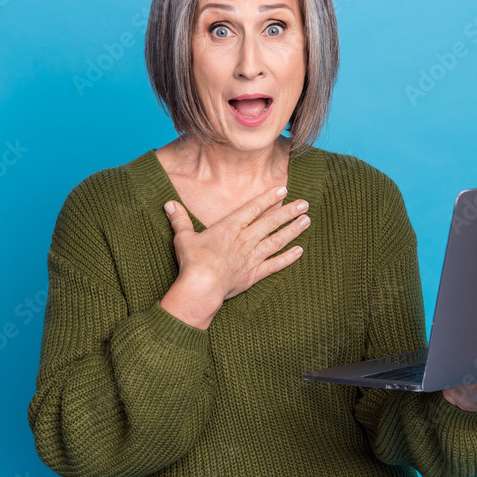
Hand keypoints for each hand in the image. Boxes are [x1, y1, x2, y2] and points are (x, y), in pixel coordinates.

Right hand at [160, 186, 309, 328]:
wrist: (201, 287)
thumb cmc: (192, 262)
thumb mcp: (183, 237)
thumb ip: (180, 219)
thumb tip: (169, 203)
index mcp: (230, 228)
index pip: (253, 208)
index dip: (269, 198)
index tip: (283, 190)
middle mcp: (245, 239)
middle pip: (271, 222)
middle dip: (289, 211)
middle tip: (305, 203)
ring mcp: (252, 256)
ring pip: (277, 240)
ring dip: (293, 230)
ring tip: (307, 221)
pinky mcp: (254, 274)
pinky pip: (275, 264)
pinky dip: (288, 258)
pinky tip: (300, 251)